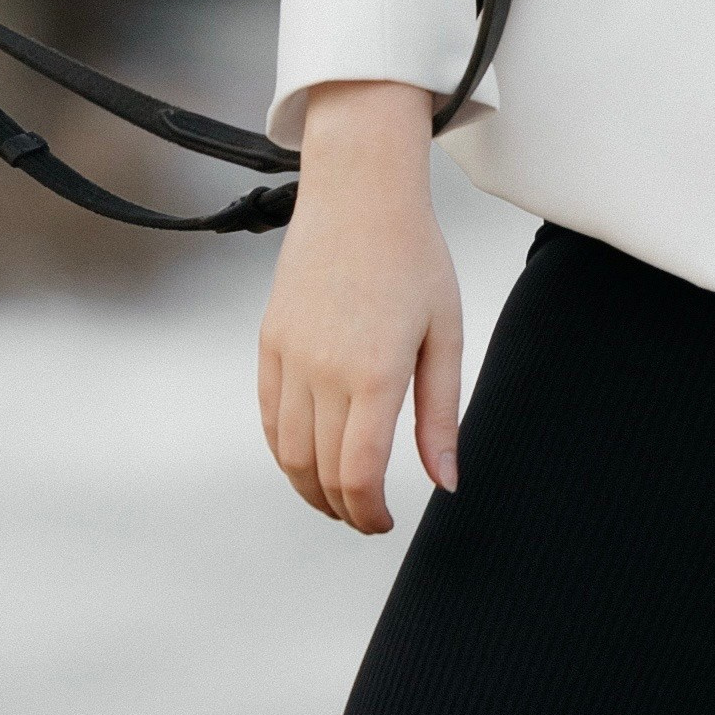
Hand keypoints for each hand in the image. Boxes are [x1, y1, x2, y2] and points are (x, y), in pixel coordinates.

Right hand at [258, 79, 461, 532]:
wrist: (359, 192)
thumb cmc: (413, 256)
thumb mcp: (445, 333)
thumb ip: (440, 415)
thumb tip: (444, 482)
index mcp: (374, 372)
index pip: (359, 475)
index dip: (370, 514)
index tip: (385, 523)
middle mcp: (323, 369)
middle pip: (320, 473)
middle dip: (343, 508)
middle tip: (367, 515)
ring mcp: (290, 355)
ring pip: (287, 453)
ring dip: (310, 487)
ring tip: (339, 494)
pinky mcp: (270, 340)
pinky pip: (268, 415)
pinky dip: (284, 449)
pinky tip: (309, 454)